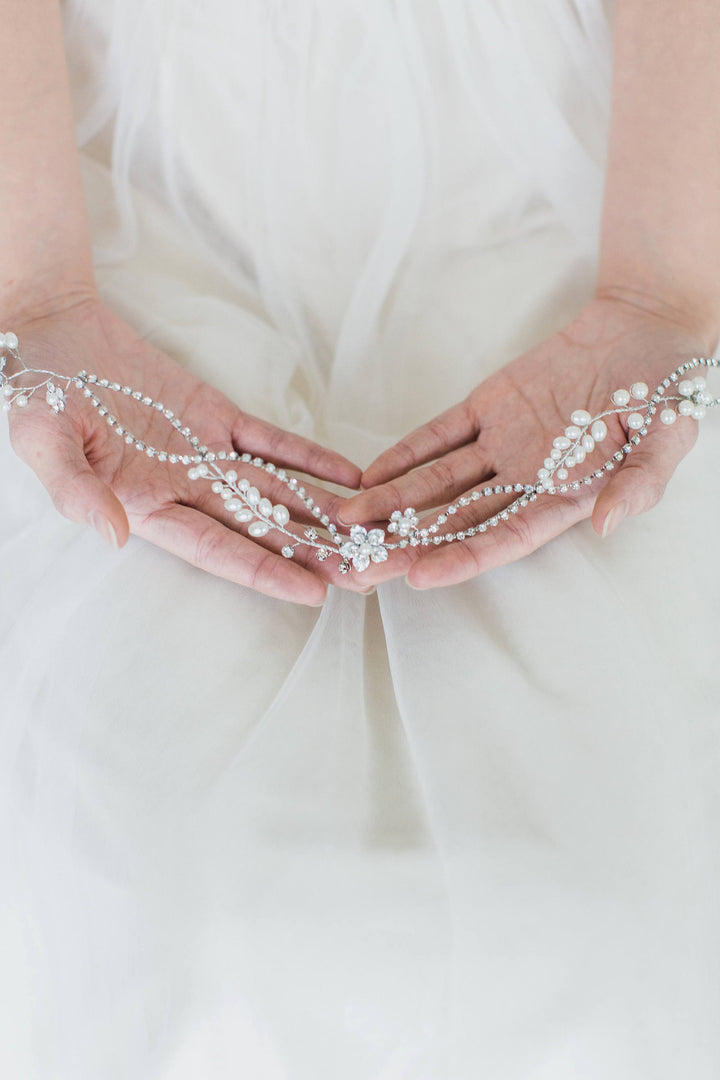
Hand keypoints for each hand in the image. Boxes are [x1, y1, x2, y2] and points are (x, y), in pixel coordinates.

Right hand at [6, 296, 363, 605]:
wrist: (53, 335)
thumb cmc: (37, 395)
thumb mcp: (43, 444)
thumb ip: (76, 492)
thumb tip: (114, 537)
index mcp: (146, 507)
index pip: (218, 549)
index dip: (265, 571)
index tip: (313, 595)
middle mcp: (186, 490)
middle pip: (262, 529)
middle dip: (314, 553)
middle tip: (368, 574)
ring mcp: (207, 454)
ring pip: (277, 491)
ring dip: (324, 512)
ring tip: (374, 534)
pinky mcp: (218, 416)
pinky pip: (272, 441)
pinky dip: (310, 458)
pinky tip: (350, 476)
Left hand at [340, 297, 714, 588]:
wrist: (646, 328)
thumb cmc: (667, 389)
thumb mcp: (667, 436)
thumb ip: (640, 481)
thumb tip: (610, 524)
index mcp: (566, 498)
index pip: (506, 536)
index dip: (463, 556)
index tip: (418, 575)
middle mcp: (525, 481)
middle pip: (457, 520)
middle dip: (407, 544)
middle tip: (357, 566)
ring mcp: (503, 445)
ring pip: (439, 483)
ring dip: (393, 503)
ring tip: (345, 523)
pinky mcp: (488, 409)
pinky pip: (440, 435)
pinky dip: (405, 454)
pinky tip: (369, 475)